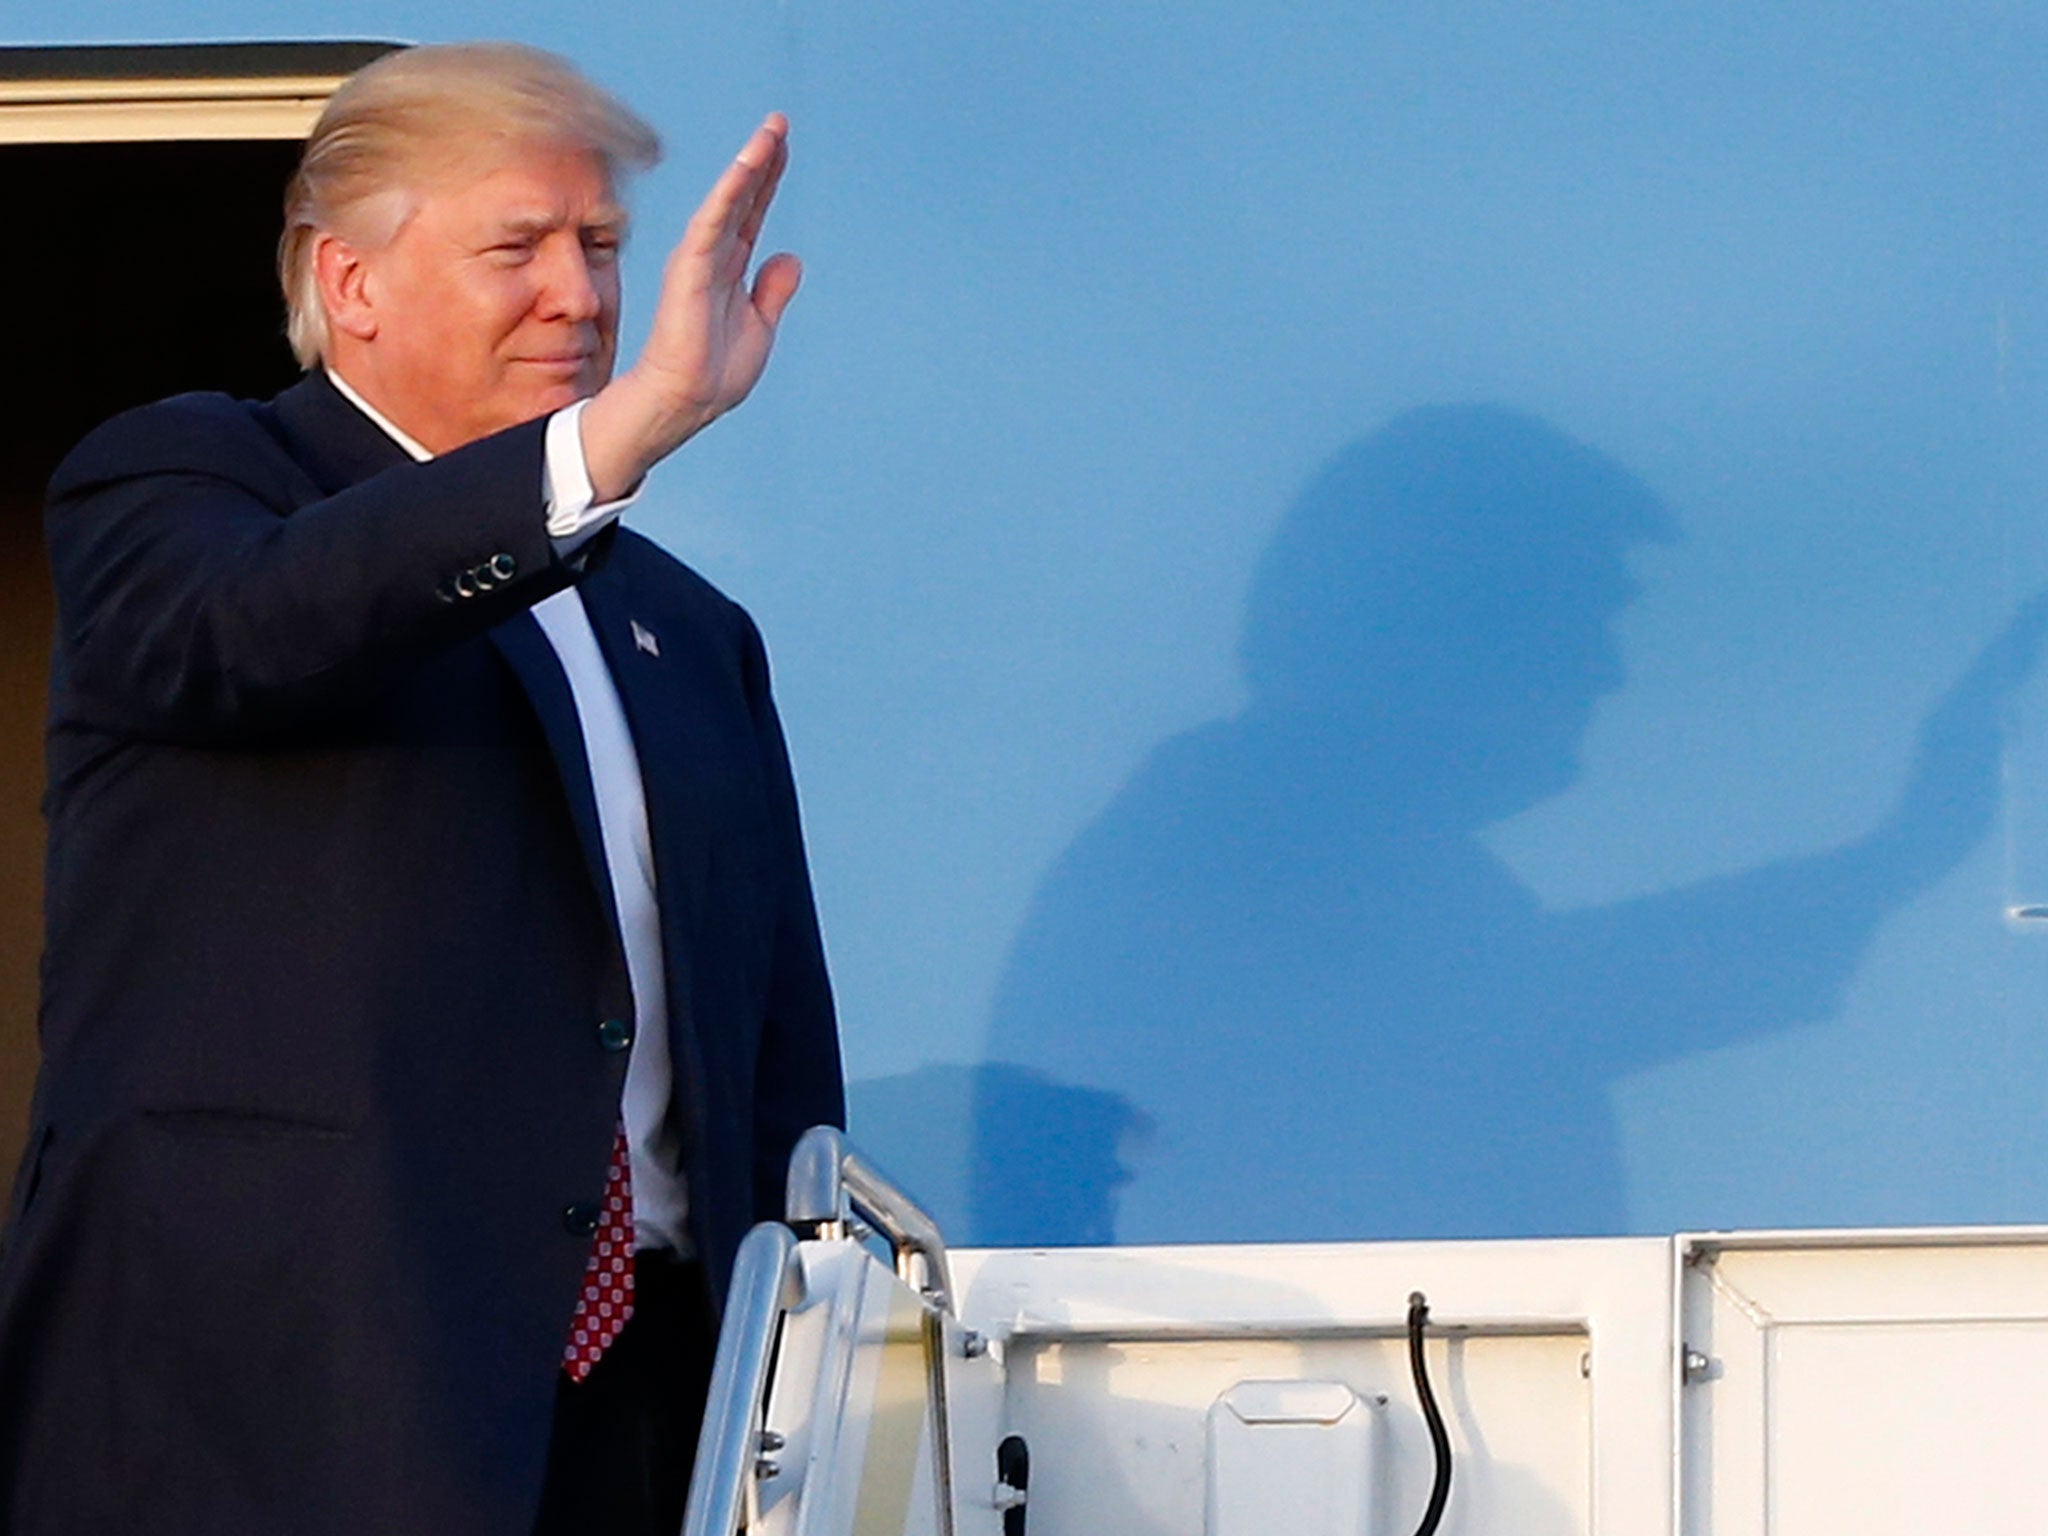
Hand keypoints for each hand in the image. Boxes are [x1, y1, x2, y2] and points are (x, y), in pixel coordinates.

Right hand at [580, 114, 802, 499]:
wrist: (688, 401)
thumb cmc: (715, 372)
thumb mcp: (760, 326)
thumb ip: (772, 290)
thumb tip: (790, 257)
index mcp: (730, 267)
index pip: (752, 212)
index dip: (768, 179)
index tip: (783, 144)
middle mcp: (713, 255)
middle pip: (741, 197)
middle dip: (761, 160)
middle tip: (780, 122)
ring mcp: (699, 259)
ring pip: (727, 201)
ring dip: (749, 166)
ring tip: (771, 133)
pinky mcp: (689, 268)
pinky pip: (712, 222)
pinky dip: (730, 193)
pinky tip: (748, 168)